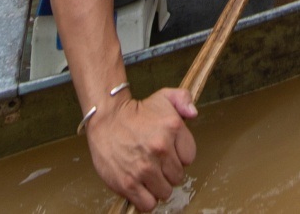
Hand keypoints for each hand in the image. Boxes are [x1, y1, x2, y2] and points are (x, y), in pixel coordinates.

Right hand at [86, 89, 198, 209]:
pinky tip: (141, 187)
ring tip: (148, 175)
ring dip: (158, 187)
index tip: (169, 153)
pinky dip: (146, 199)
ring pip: (165, 192)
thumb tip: (193, 114)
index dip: (179, 157)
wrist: (106, 118)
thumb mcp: (164, 96)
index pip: (189, 157)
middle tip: (156, 163)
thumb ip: (184, 100)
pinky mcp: (128, 183)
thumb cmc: (136, 112)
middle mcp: (160, 148)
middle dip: (168, 172)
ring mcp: (144, 168)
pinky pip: (148, 204)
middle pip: (177, 177)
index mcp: (173, 128)